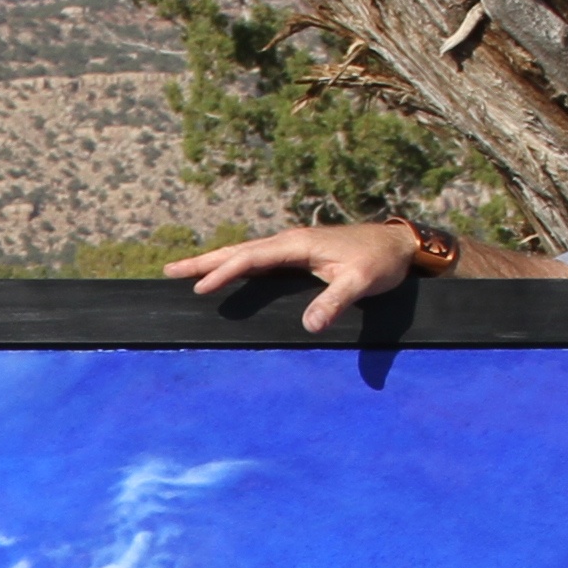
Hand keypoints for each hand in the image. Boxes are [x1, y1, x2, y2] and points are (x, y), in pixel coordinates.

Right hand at [165, 221, 422, 333]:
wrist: (398, 245)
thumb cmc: (380, 262)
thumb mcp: (362, 282)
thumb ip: (335, 301)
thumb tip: (308, 326)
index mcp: (298, 244)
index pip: (252, 256)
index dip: (226, 271)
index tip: (201, 286)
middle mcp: (290, 241)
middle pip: (238, 251)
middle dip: (204, 262)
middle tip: (170, 271)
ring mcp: (292, 247)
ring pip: (245, 253)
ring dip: (215, 262)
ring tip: (185, 272)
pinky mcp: (298, 254)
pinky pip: (258, 260)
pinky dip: (236, 266)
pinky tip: (226, 274)